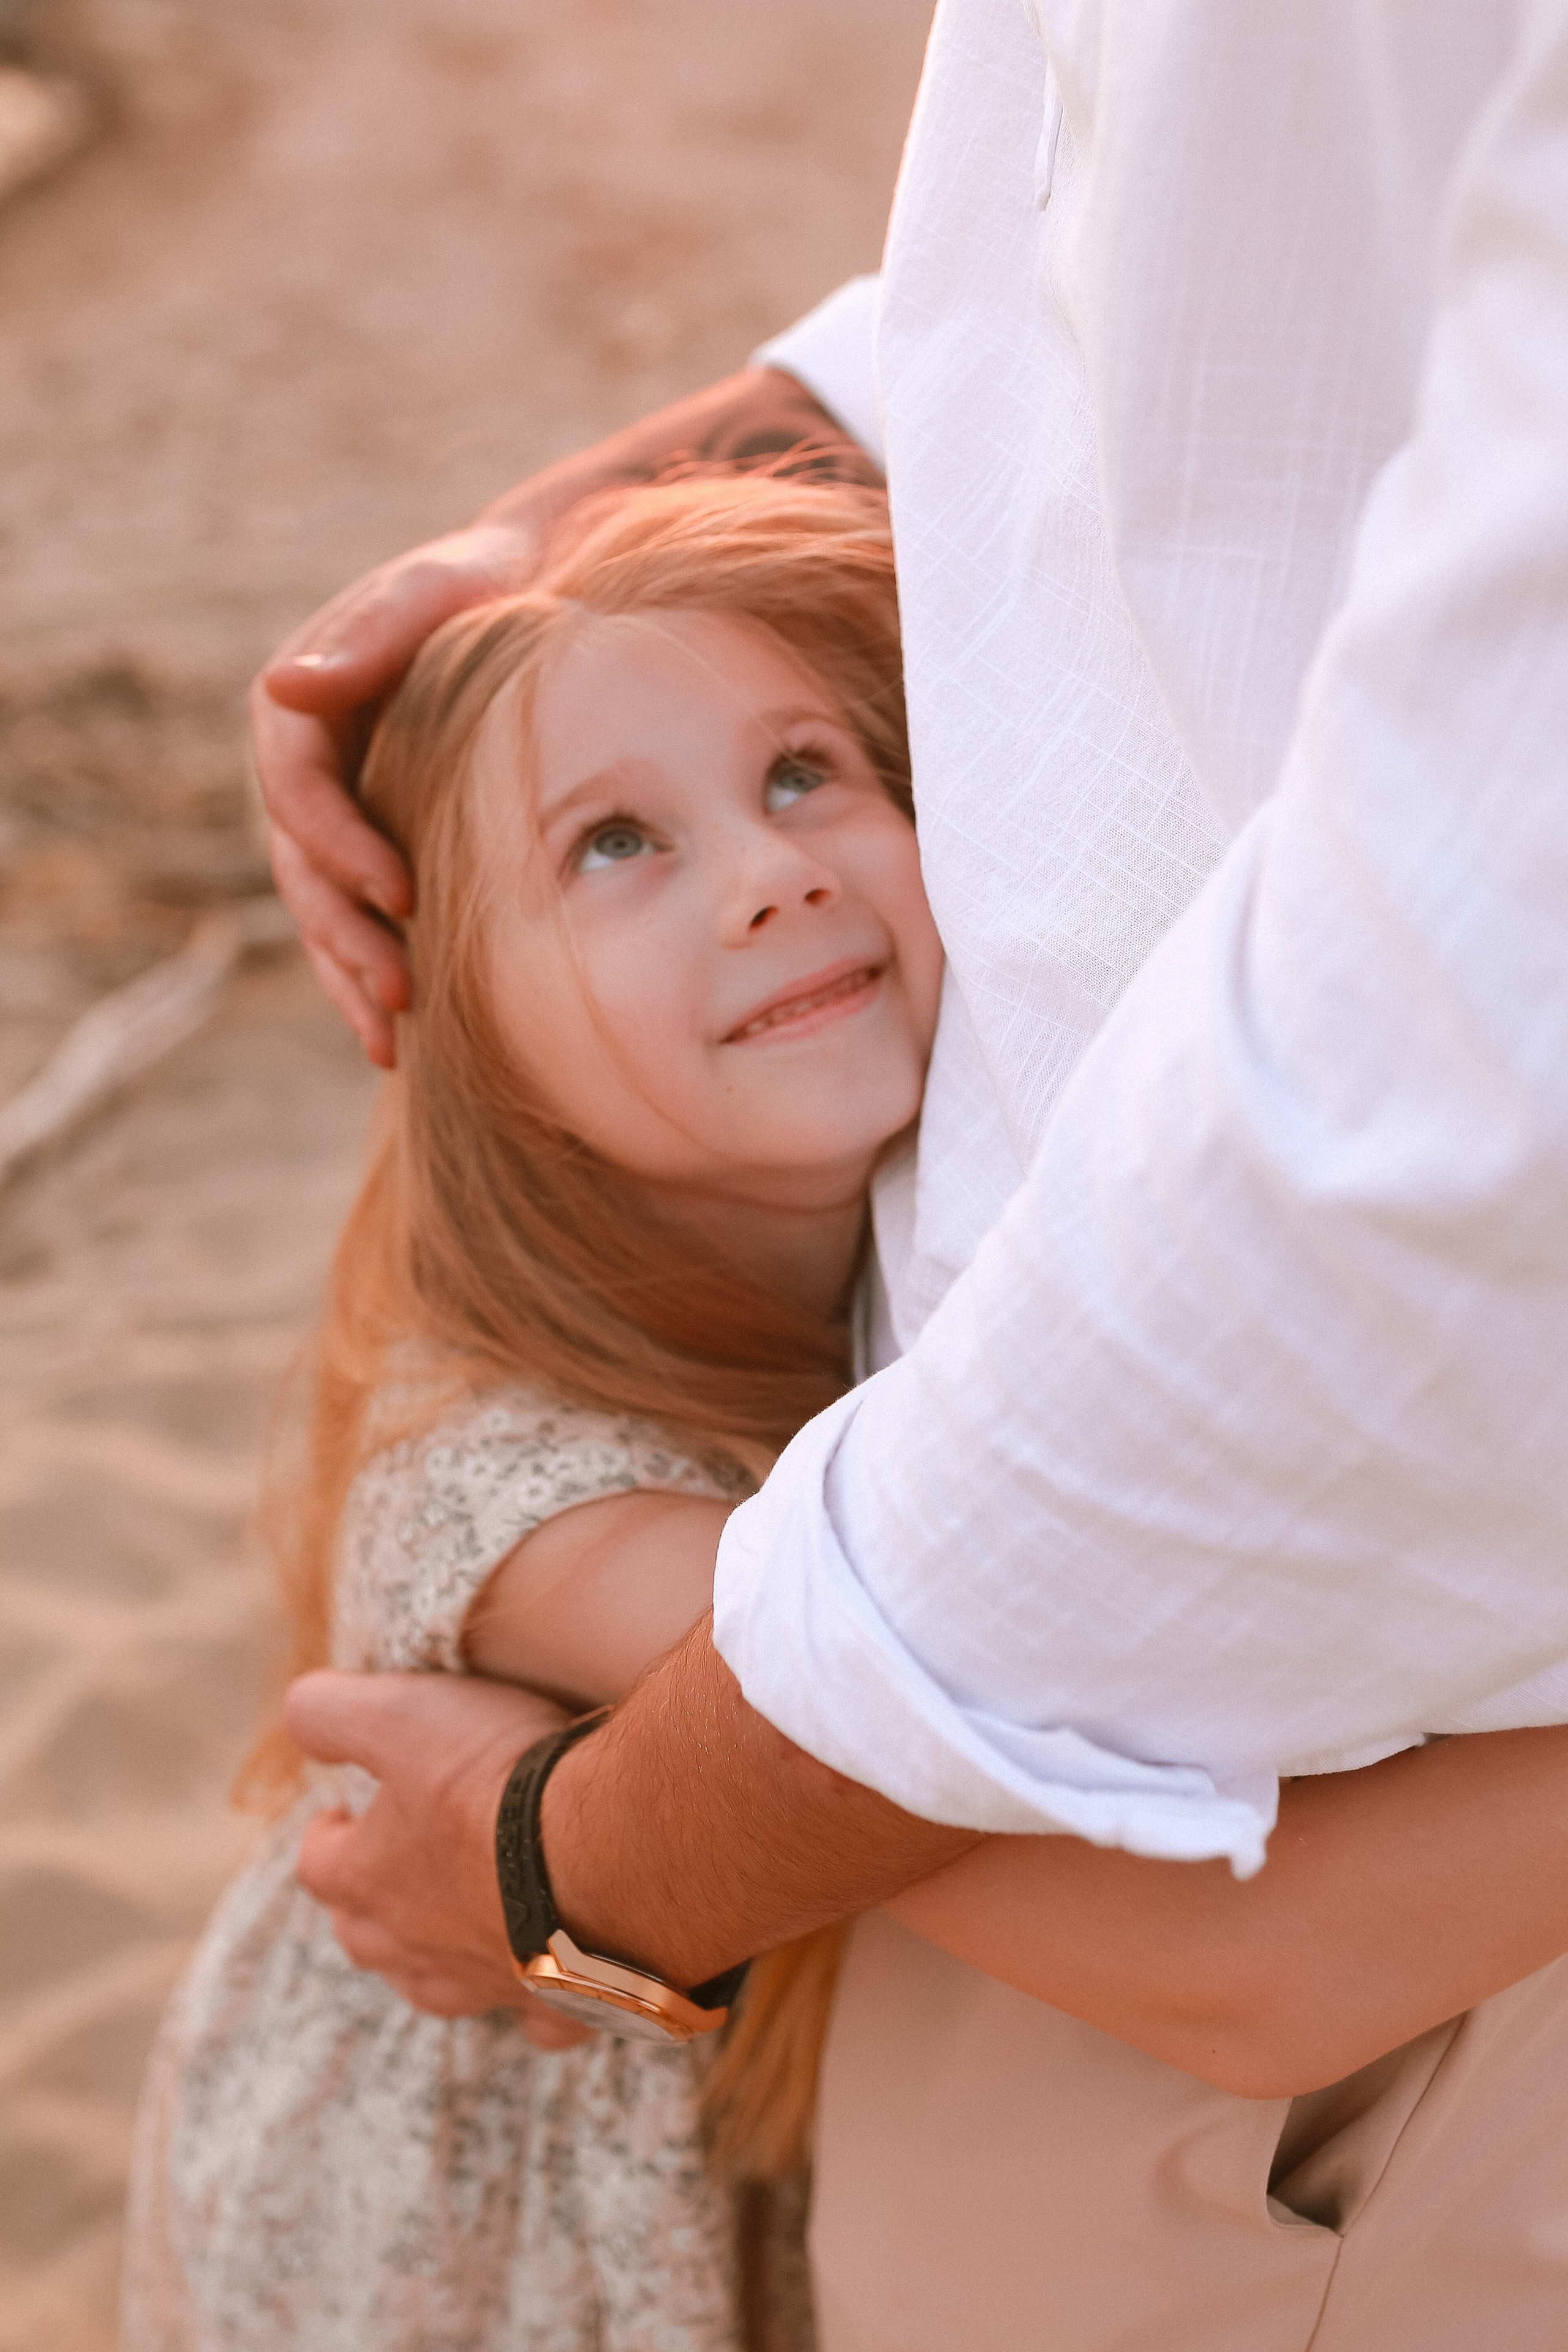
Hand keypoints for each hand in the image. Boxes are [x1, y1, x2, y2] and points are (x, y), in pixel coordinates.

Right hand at [253, 519, 544, 1065]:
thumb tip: (283, 686)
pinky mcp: (375, 843)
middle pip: (303, 869)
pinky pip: (357, 917)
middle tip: (401, 994)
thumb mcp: (429, 592)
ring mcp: (339, 812)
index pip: (299, 792)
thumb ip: (368, 638)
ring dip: (350, 975)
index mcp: (300, 708)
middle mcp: (307, 767)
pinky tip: (396, 1040)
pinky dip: (369, 973)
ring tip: (391, 1041)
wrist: (526, 589)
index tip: (402, 894)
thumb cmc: (479, 584)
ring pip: (323, 909)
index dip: (341, 849)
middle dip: (346, 936)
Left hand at [285, 1667, 591, 2042]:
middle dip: (369, 1903)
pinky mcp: (558, 2000)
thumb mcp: (396, 1714)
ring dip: (434, 1956)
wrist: (607, 1852)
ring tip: (452, 1922)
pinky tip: (549, 1973)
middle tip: (392, 1862)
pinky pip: (535, 2014)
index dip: (327, 1834)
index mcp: (367, 1880)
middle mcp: (413, 1946)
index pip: (319, 1862)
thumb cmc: (494, 1781)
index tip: (344, 1809)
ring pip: (436, 1984)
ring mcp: (483, 1982)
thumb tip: (301, 1714)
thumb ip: (328, 1711)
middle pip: (366, 1937)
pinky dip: (534, 1996)